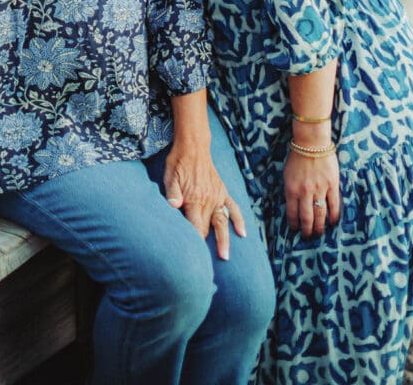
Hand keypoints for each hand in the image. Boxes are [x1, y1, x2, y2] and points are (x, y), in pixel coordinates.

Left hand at [164, 141, 245, 259]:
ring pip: (223, 222)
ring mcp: (217, 196)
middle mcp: (208, 200)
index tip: (192, 257)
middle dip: (207, 246)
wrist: (193, 146)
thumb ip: (172, 194)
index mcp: (194, 199)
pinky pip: (233, 208)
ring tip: (226, 256)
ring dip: (225, 240)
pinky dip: (239, 220)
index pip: (195, 227)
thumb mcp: (170, 177)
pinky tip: (243, 233)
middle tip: (207, 266)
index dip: (194, 242)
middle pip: (208, 228)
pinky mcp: (223, 191)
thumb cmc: (177, 162)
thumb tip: (173, 207)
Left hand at [284, 150, 340, 237]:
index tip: (295, 231)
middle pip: (307, 217)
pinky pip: (334, 204)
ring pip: (320, 214)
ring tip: (319, 234)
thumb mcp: (287, 175)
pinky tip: (333, 223)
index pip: (292, 213)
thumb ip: (291, 191)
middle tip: (308, 237)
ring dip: (320, 227)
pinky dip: (334, 216)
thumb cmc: (297, 157)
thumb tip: (294, 207)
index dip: (294, 224)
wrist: (312, 142)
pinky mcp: (332, 185)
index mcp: (291, 189)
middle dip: (307, 230)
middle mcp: (305, 192)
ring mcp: (320, 189)